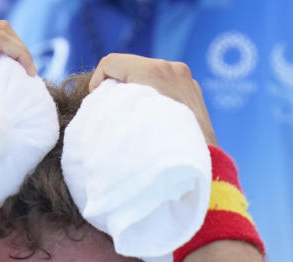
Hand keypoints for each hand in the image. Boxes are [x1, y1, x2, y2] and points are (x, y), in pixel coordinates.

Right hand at [88, 54, 216, 146]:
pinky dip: (155, 96)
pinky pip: (166, 85)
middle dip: (118, 87)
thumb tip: (100, 103)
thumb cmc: (157, 148)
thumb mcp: (124, 122)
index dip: (96, 81)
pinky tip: (153, 119)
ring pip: (149, 76)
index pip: (111, 62)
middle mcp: (173, 68)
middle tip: (113, 112)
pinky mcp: (194, 90)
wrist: (196, 168)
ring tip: (135, 118)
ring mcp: (186, 78)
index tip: (95, 102)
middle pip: (131, 67)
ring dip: (137, 92)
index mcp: (154, 71)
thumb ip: (111, 103)